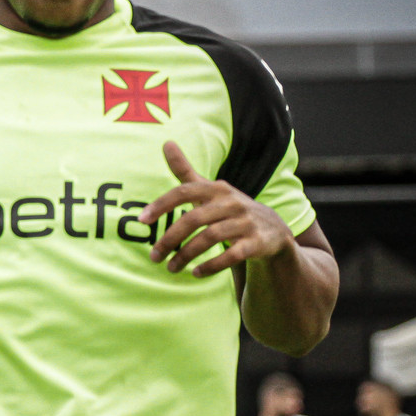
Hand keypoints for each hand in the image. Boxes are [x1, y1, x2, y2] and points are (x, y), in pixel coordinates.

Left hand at [140, 142, 294, 276]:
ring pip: (210, 238)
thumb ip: (185, 171)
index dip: (161, 205)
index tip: (141, 220)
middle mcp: (232, 202)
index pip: (184, 192)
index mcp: (217, 189)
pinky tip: (195, 273)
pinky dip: (212, 265)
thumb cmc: (229, 208)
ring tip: (171, 268)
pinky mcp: (257, 242)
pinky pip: (232, 255)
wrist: (273, 229)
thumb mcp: (209, 189)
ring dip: (186, 255)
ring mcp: (246, 222)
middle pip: (194, 219)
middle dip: (170, 239)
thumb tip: (166, 142)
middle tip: (153, 256)